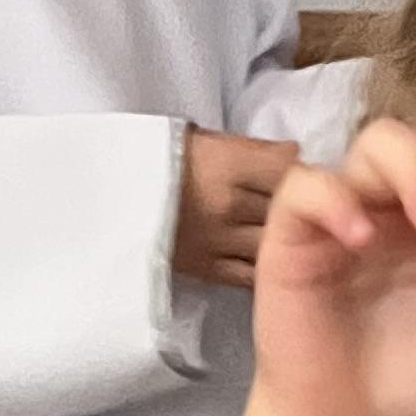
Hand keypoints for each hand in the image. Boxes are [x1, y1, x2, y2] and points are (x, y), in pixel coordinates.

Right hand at [173, 129, 300, 291]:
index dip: (303, 171)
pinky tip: (271, 260)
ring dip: (287, 241)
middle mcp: (227, 203)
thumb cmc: (163, 160)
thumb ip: (256, 150)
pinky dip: (266, 266)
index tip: (304, 174)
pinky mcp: (209, 270)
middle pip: (287, 209)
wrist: (111, 195)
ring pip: (275, 244)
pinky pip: (254, 274)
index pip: (287, 167)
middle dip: (298, 207)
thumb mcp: (208, 140)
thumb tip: (299, 155)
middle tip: (302, 207)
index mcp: (225, 162)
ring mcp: (219, 241)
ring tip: (288, 235)